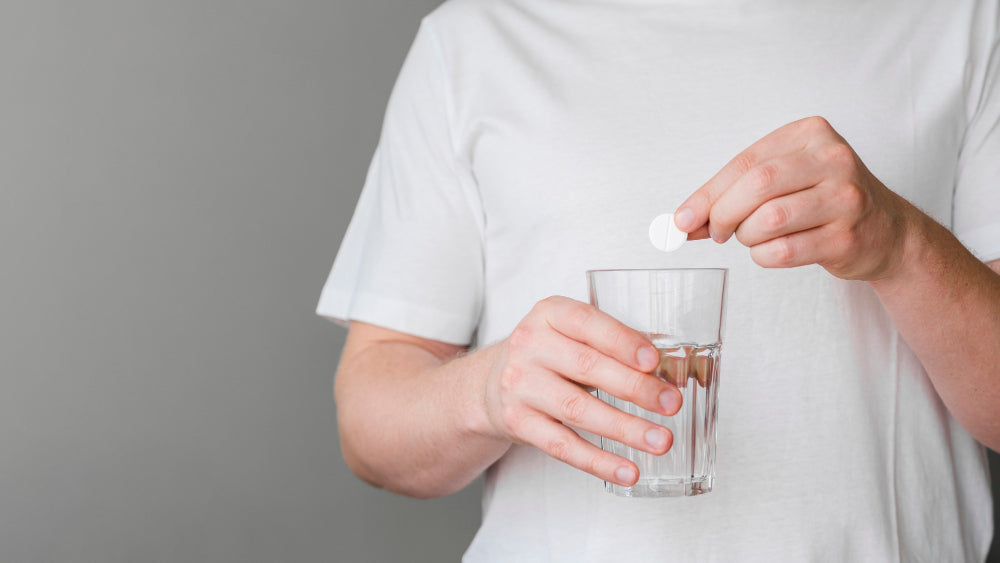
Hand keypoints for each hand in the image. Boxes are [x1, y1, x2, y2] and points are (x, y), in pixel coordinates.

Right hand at [482, 296, 682, 486]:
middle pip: (587, 367)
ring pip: (577, 410)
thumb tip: (669, 370)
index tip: (654, 361)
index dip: (622, 341)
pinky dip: (598, 461)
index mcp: (549, 314)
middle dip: (635, 388)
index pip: (587, 322)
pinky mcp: (517, 422)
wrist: (491, 384)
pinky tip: (627, 470)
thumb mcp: (570, 333)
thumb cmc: (548, 355)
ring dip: (625, 428)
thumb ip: (612, 343)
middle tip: (672, 404)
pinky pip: (562, 446)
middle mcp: (529, 345)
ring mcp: (520, 385)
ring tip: (661, 441)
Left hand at [674, 116, 912, 280]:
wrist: (886, 231)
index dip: (707, 194)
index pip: (745, 162)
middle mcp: (833, 159)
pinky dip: (764, 256)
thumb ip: (733, 192)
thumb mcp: (783, 179)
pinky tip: (772, 250)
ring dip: (747, 236)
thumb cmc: (823, 200)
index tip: (683, 219)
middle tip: (716, 232)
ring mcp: (845, 198)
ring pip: (768, 220)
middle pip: (756, 186)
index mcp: (811, 134)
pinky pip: (784, 251)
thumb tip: (683, 220)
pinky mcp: (847, 237)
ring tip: (752, 237)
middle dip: (723, 215)